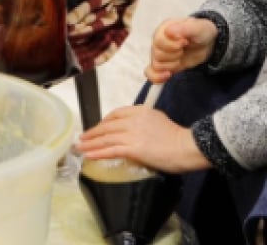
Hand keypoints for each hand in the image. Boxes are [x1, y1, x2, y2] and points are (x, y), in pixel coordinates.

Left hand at [77, 106, 209, 173]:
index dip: (103, 122)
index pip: (116, 114)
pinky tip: (89, 155)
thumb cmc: (176, 137)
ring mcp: (132, 134)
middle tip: (83, 139)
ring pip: (106, 138)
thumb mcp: (159, 119)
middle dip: (93, 133)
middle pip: (107, 126)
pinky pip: (110, 150)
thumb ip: (144, 121)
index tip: (98, 128)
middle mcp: (133, 120)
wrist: (185, 146)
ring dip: (90, 144)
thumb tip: (135, 130)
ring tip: (80, 148)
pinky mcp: (132, 148)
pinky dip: (98, 152)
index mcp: (140, 110)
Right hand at [144, 17, 217, 83]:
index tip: (185, 42)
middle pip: (157, 54)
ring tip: (180, 59)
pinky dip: (157, 77)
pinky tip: (168, 75)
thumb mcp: (198, 28)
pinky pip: (151, 73)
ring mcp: (159, 53)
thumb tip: (168, 31)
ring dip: (171, 65)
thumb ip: (184, 28)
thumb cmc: (201, 31)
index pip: (159, 41)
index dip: (172, 45)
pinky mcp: (162, 65)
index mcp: (164, 29)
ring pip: (156, 65)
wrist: (206, 43)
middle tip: (183, 50)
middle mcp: (158, 41)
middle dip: (174, 56)